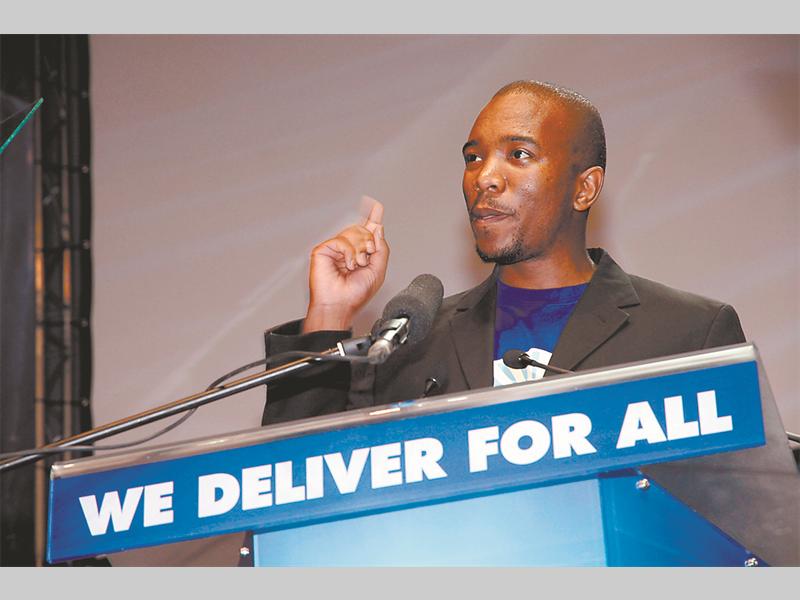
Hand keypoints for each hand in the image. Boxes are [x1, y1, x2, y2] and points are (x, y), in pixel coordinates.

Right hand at [302, 199, 389, 332]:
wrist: (340, 306)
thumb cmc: (355, 295)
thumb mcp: (378, 270)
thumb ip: (381, 248)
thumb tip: (378, 228)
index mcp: (360, 253)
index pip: (367, 230)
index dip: (372, 217)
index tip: (376, 205)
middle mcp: (347, 249)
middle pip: (363, 229)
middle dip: (369, 243)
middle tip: (366, 259)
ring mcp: (335, 248)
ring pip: (353, 232)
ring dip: (360, 250)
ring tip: (356, 266)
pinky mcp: (323, 250)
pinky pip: (342, 240)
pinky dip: (349, 253)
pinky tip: (347, 265)